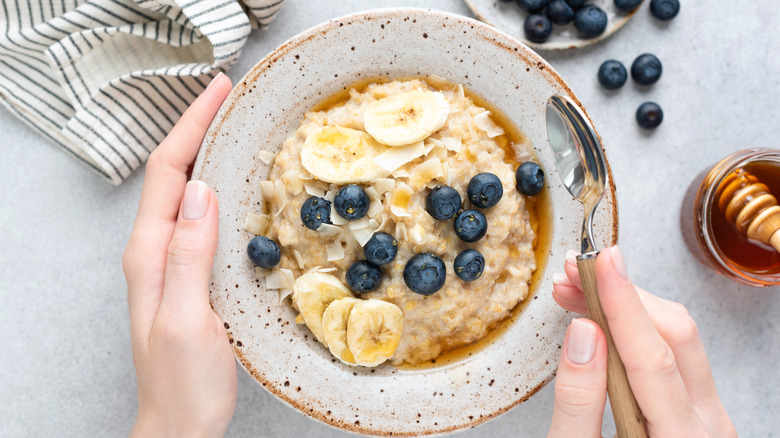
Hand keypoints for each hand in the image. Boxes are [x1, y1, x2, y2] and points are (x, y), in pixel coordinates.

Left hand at [122, 73, 235, 436]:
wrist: (180, 423)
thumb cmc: (184, 382)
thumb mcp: (189, 319)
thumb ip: (189, 256)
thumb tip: (203, 191)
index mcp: (150, 253)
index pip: (168, 173)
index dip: (191, 126)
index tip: (218, 91)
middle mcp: (154, 250)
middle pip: (173, 173)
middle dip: (197, 127)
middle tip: (230, 97)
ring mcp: (170, 261)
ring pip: (186, 191)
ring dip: (206, 152)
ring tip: (234, 125)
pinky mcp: (188, 273)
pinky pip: (200, 216)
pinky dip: (217, 186)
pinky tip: (237, 184)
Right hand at [546, 246, 735, 437]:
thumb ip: (579, 401)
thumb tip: (583, 333)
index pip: (653, 356)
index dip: (624, 303)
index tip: (601, 263)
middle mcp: (707, 427)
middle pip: (676, 335)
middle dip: (622, 295)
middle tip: (574, 275)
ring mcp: (708, 418)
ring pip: (680, 339)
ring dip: (628, 306)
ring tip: (578, 293)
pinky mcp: (697, 412)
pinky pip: (675, 355)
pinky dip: (636, 328)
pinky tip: (602, 323)